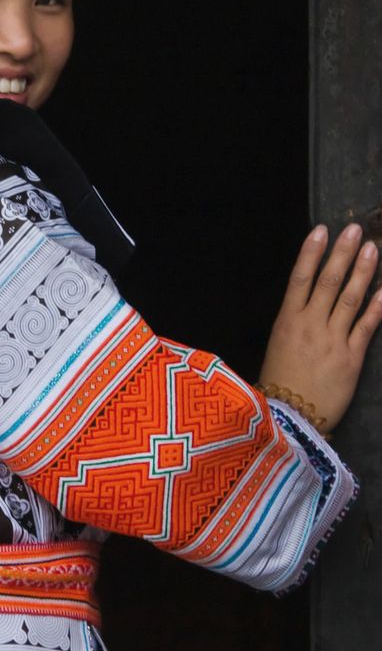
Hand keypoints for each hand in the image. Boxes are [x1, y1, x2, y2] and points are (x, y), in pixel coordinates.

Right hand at [259, 223, 381, 431]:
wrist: (290, 421)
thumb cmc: (280, 384)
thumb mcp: (278, 345)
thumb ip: (295, 321)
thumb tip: (310, 298)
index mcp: (286, 321)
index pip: (299, 278)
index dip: (311, 252)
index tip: (322, 230)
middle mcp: (309, 325)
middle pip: (327, 281)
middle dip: (342, 254)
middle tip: (355, 229)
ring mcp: (332, 341)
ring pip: (349, 298)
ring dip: (362, 272)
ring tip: (372, 249)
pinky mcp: (351, 358)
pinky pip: (367, 326)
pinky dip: (377, 306)